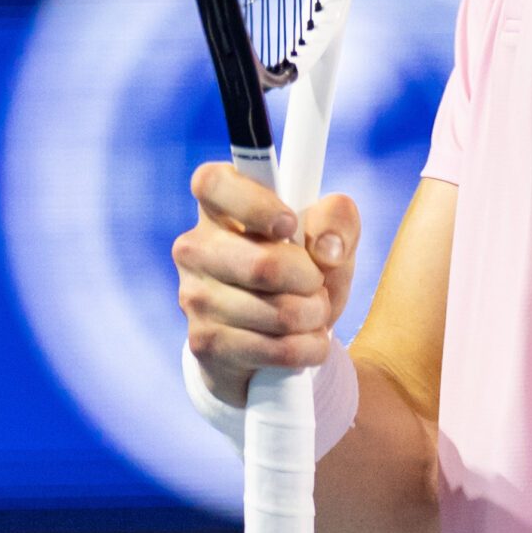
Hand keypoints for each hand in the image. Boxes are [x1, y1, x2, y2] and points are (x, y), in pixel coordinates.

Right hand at [174, 162, 360, 408]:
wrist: (277, 336)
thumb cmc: (301, 269)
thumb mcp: (329, 237)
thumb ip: (338, 220)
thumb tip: (327, 248)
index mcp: (218, 204)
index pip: (212, 183)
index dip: (254, 203)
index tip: (289, 225)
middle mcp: (195, 247)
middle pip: (263, 264)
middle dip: (310, 279)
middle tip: (317, 282)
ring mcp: (194, 296)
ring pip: (276, 312)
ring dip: (313, 316)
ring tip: (312, 313)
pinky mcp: (203, 342)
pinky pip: (275, 349)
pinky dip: (306, 348)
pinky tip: (305, 341)